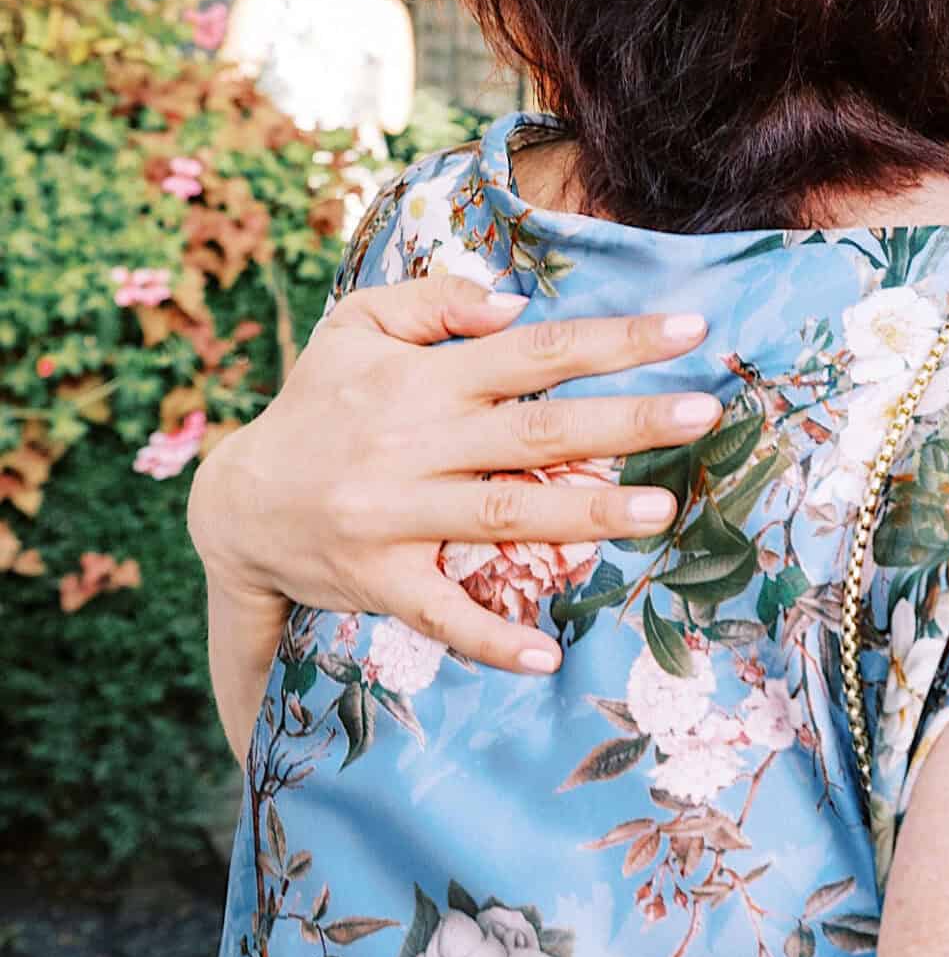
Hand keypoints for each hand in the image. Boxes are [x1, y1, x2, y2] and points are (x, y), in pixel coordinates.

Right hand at [187, 272, 717, 673]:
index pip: (536, 352)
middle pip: (537, 431)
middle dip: (626, 420)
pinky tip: (546, 654)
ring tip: (660, 511)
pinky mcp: (378, 580)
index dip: (615, 339)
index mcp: (424, 378)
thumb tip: (519, 306)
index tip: (691, 329)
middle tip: (705, 412)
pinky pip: (440, 616)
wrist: (235, 502)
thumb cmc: (321, 403)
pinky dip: (490, 640)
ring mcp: (396, 516)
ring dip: (586, 516)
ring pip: (504, 516)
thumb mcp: (357, 326)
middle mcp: (414, 443)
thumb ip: (437, 302)